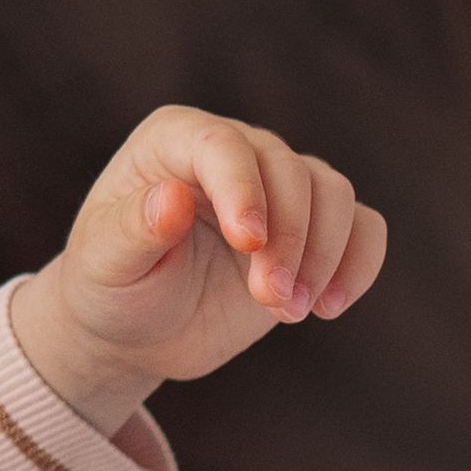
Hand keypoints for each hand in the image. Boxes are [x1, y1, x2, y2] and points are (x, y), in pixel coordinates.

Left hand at [8, 105, 386, 429]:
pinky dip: (360, 263)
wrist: (138, 329)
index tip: (249, 243)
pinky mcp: (313, 229)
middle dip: (289, 240)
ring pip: (334, 194)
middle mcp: (235, 151)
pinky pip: (364, 227)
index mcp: (174, 141)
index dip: (243, 188)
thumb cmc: (110, 287)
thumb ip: (133, 230)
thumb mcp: (105, 264)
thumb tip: (173, 198)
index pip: (222, 146)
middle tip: (271, 302)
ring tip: (290, 313)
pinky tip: (331, 307)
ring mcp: (280, 188)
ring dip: (324, 256)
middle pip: (289, 171)